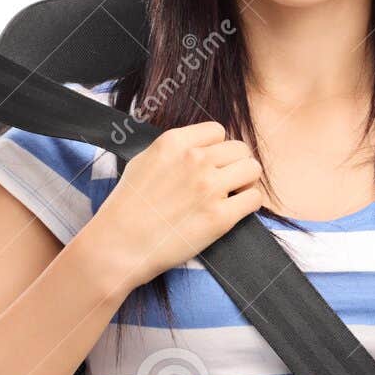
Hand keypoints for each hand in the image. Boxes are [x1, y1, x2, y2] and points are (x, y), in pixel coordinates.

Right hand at [90, 121, 264, 288]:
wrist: (120, 244)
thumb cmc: (126, 206)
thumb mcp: (143, 161)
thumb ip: (174, 150)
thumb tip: (199, 149)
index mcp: (175, 143)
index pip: (217, 131)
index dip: (217, 148)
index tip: (211, 163)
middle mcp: (196, 159)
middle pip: (239, 148)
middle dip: (235, 164)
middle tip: (225, 181)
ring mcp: (210, 187)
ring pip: (252, 168)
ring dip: (246, 181)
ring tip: (233, 194)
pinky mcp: (220, 217)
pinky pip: (255, 198)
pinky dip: (249, 203)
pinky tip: (236, 210)